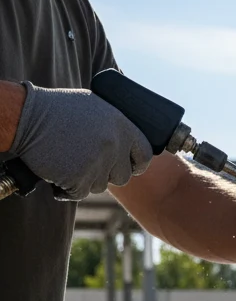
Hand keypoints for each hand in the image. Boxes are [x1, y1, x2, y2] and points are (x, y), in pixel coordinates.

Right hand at [9, 82, 152, 200]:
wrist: (26, 117)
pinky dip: (69, 187)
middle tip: (88, 161)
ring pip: (101, 185)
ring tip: (69, 158)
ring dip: (86, 178)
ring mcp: (98, 163)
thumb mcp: (95, 107)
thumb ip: (116, 127)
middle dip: (108, 173)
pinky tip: (59, 169)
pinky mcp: (80, 178)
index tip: (128, 165)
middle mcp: (114, 145)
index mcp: (121, 125)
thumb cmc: (58, 110)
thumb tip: (132, 144)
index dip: (136, 163)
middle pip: (123, 176)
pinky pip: (80, 192)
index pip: (145, 154)